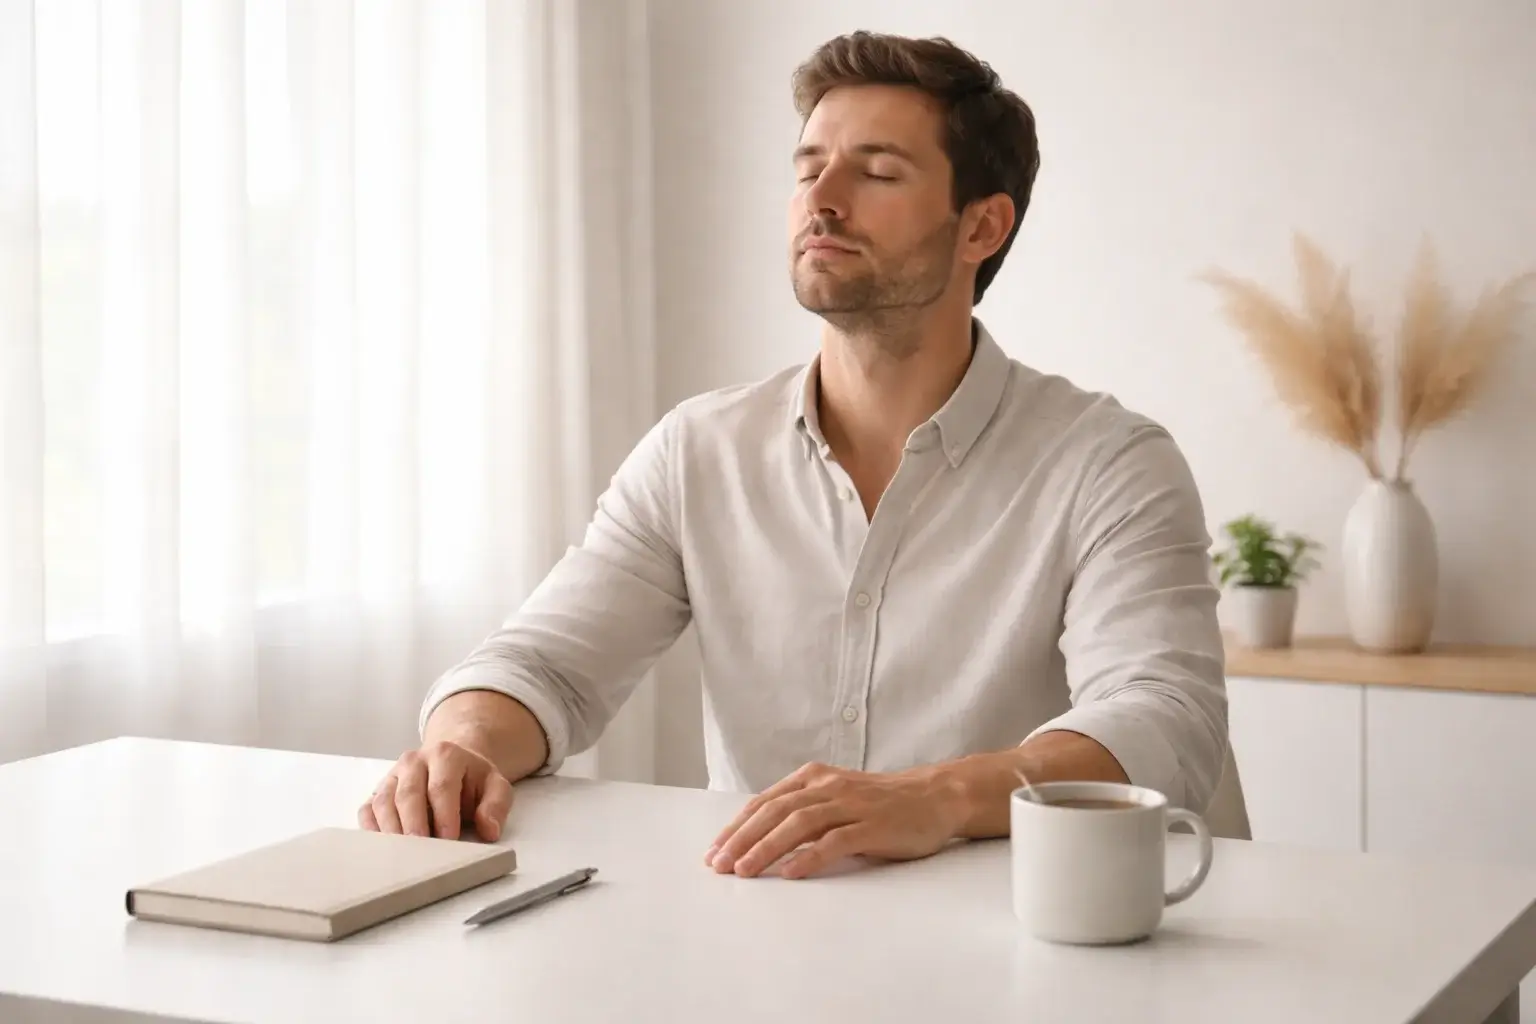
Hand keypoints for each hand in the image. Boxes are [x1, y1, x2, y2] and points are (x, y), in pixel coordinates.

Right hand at [358, 740, 512, 840]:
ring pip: (384, 802)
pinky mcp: (378, 790)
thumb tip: (489, 830)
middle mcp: (414, 761)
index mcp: (445, 755)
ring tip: (403, 855)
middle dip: (414, 825)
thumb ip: (496, 806)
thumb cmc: (472, 779)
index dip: (445, 815)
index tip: (450, 839)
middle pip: (408, 794)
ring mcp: (393, 775)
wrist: (452, 762)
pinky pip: (367, 809)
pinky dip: (371, 829)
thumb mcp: (495, 786)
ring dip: (392, 830)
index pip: (441, 786)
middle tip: (421, 852)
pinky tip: (383, 847)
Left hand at [704, 762, 966, 879]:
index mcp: (813, 777)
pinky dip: (809, 857)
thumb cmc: (881, 803)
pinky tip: (790, 873)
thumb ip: (803, 811)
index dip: (736, 827)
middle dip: (742, 839)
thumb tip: (759, 839)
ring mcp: (851, 804)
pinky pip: (835, 840)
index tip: (714, 851)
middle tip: (719, 865)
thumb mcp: (836, 797)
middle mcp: (828, 786)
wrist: (934, 797)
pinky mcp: (872, 825)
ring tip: (745, 871)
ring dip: (767, 848)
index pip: (765, 802)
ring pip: (799, 823)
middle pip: (775, 811)